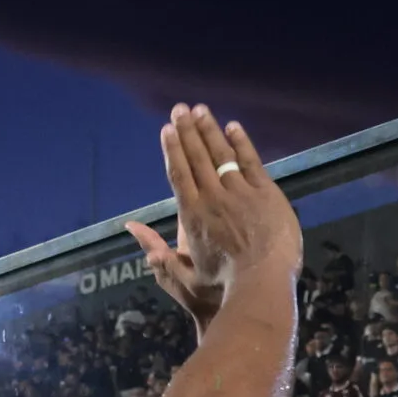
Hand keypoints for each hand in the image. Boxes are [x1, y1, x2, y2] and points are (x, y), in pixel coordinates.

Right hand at [123, 106, 300, 331]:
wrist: (262, 284)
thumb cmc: (222, 287)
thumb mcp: (183, 277)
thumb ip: (157, 252)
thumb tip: (131, 228)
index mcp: (192, 215)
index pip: (179, 174)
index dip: (172, 149)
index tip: (168, 129)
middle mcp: (214, 198)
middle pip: (197, 158)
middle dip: (187, 131)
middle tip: (180, 109)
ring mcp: (241, 193)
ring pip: (222, 154)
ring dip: (210, 131)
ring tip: (201, 111)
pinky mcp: (266, 194)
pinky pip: (251, 162)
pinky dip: (241, 143)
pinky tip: (233, 127)